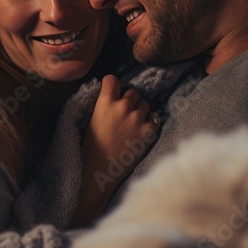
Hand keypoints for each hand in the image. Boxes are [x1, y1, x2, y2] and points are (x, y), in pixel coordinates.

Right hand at [71, 75, 158, 225]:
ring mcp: (137, 118)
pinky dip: (149, 122)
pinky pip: (154, 117)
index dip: (113, 85)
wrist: (101, 169)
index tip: (113, 91)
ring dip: (141, 110)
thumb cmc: (93, 146)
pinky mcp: (149, 130)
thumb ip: (105, 105)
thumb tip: (116, 97)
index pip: (112, 79)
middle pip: (132, 91)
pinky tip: (141, 131)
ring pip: (145, 103)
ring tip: (133, 123)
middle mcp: (122, 106)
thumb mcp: (93, 119)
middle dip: (129, 100)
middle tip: (124, 113)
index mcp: (104, 102)